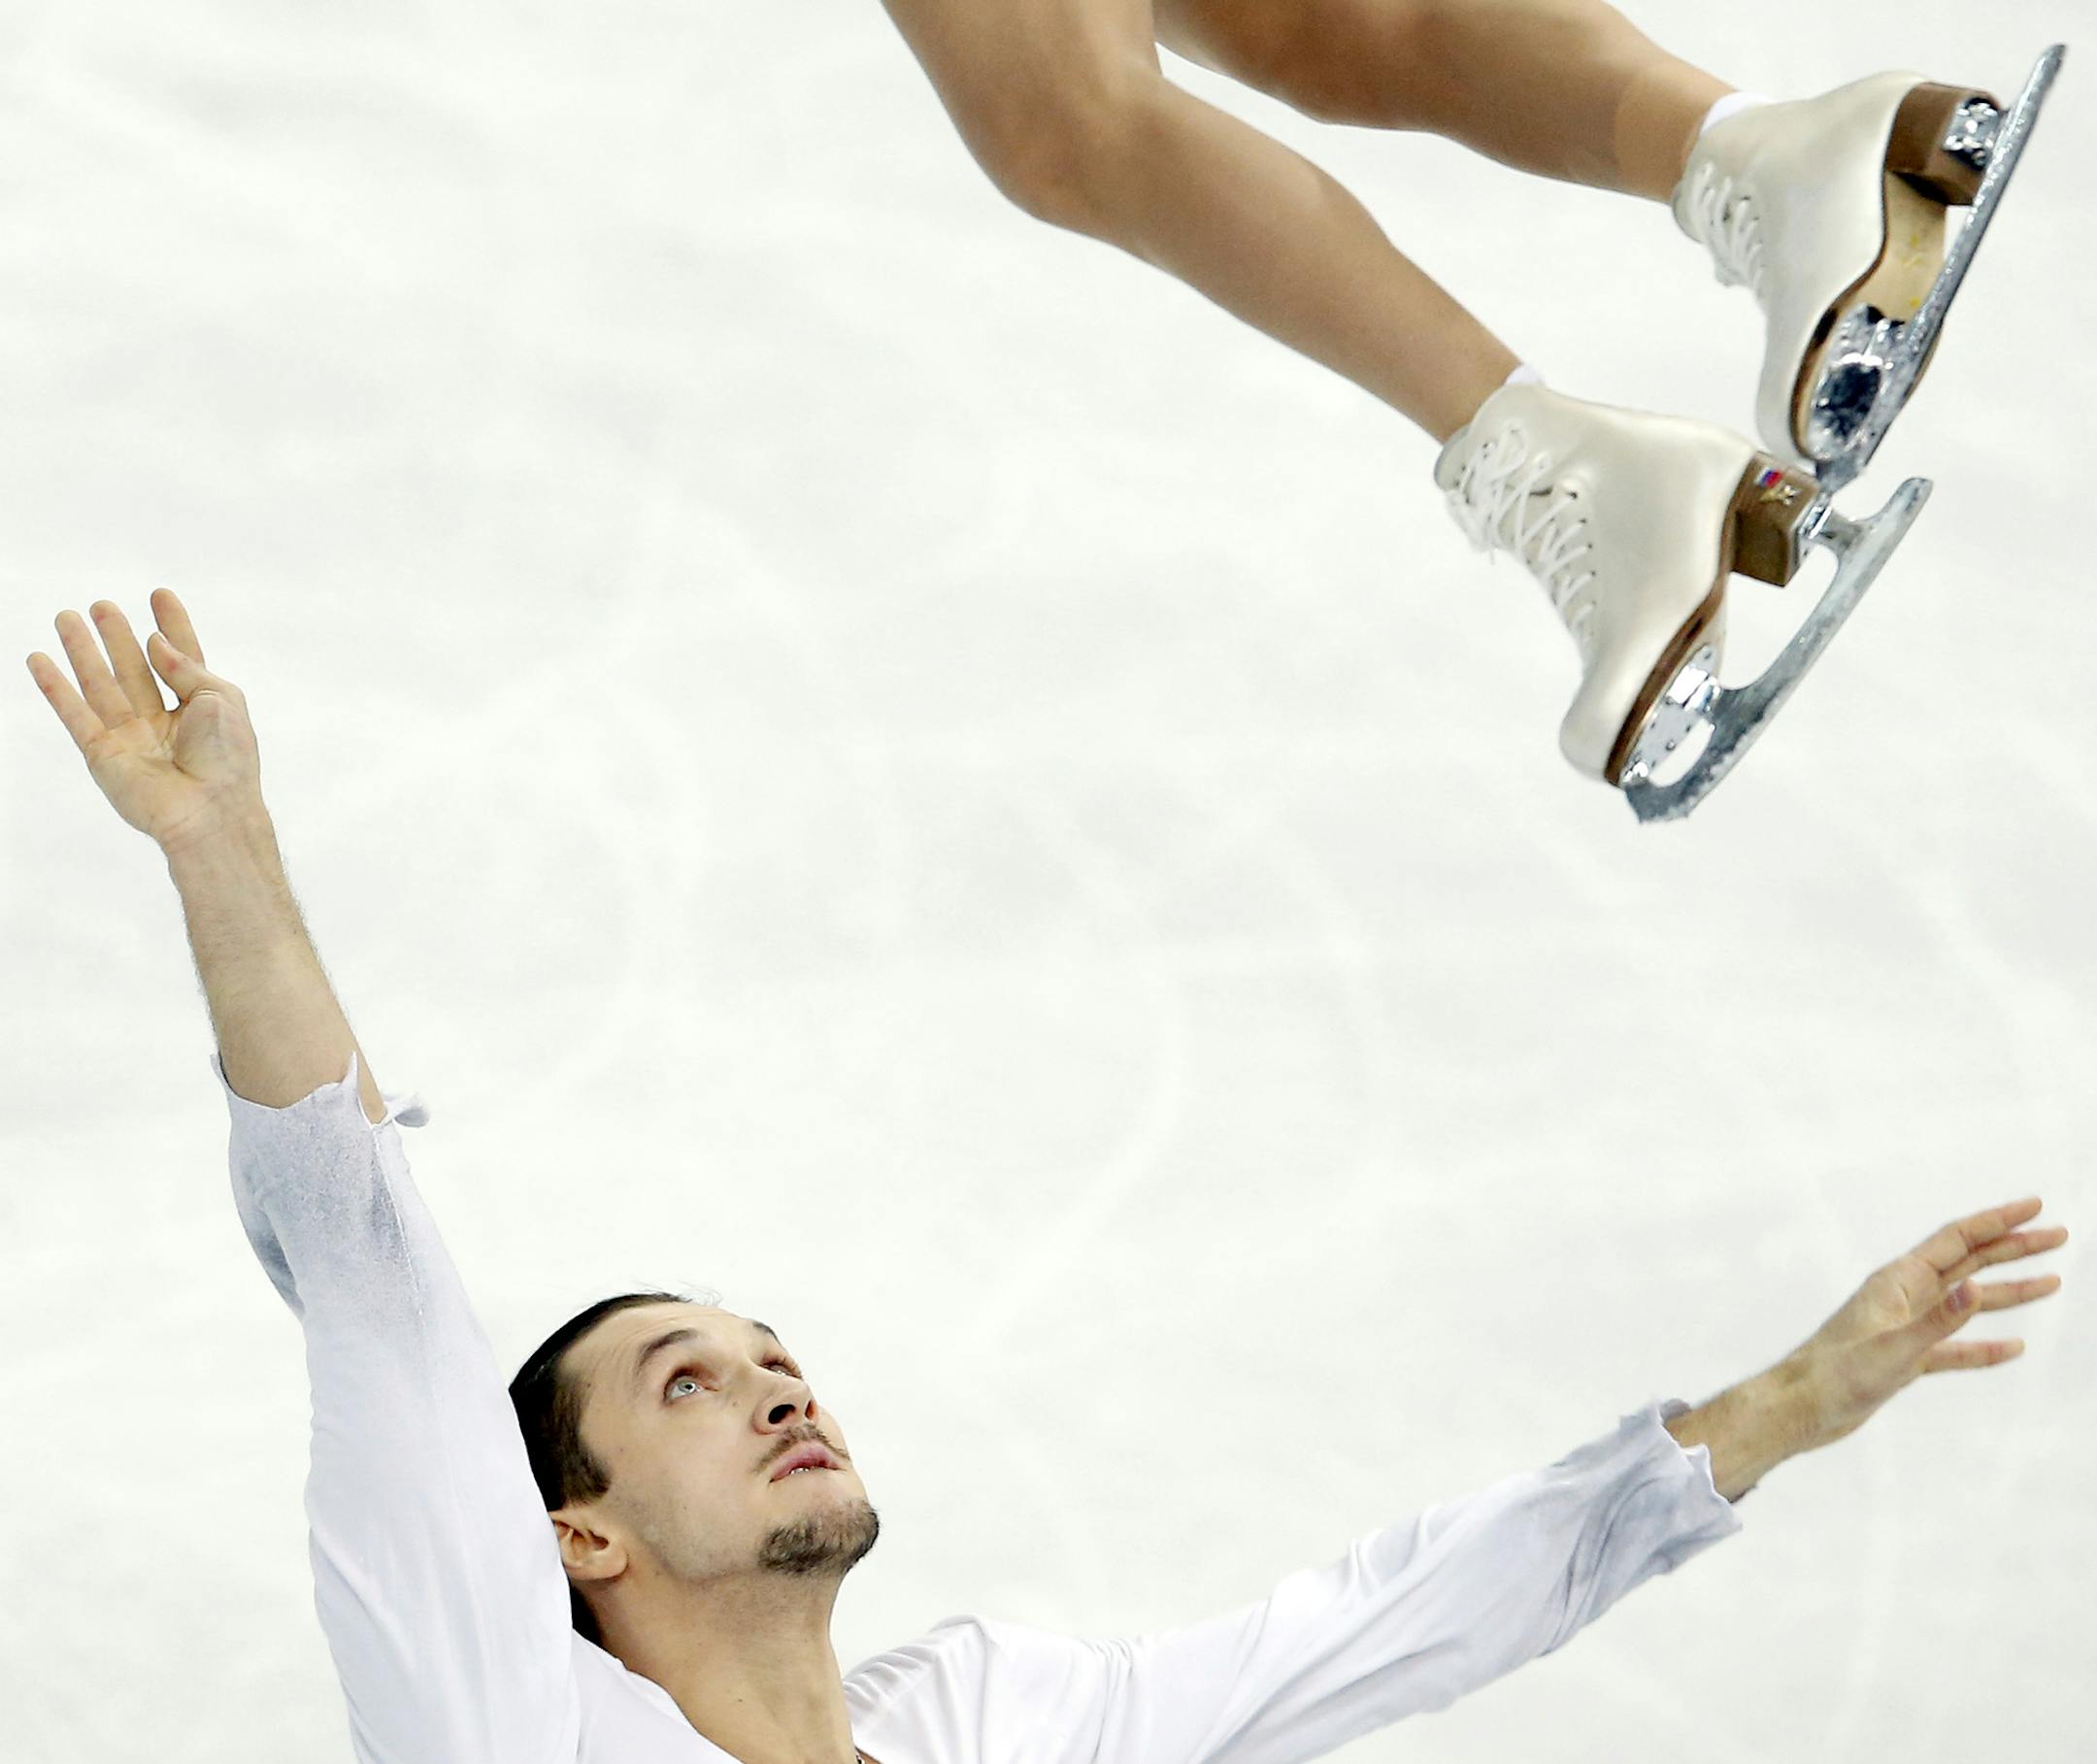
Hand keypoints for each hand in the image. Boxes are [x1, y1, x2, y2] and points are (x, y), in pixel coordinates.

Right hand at [25, 591, 263, 850]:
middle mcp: (164, 721)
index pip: (183, 658)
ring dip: (82, 651)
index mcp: (201, 708)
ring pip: (101, 684)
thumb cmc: (227, 759)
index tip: (159, 594)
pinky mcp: (103, 755)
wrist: (210, 811)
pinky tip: (40, 660)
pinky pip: (74, 714)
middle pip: (135, 668)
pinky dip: (56, 688)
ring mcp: (132, 737)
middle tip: (102, 606)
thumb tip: (156, 642)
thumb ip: (187, 667)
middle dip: (118, 636)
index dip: (172, 626)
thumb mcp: (221, 699)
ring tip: (67, 617)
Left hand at [1783, 1197, 2066, 1452]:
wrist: (1803, 1409)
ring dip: (2008, 1292)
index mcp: (1898, 1281)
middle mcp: (1904, 1295)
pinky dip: (1985, 1345)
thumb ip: (1938, 1321)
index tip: (2035, 1207)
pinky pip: (1956, 1347)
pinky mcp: (1906, 1357)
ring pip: (1967, 1302)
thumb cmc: (1837, 1375)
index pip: (1957, 1239)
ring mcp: (1906, 1326)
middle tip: (2058, 1236)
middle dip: (2014, 1247)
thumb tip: (1977, 1287)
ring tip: (2051, 1282)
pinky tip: (2014, 1348)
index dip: (1998, 1221)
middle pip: (1969, 1262)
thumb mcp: (1895, 1349)